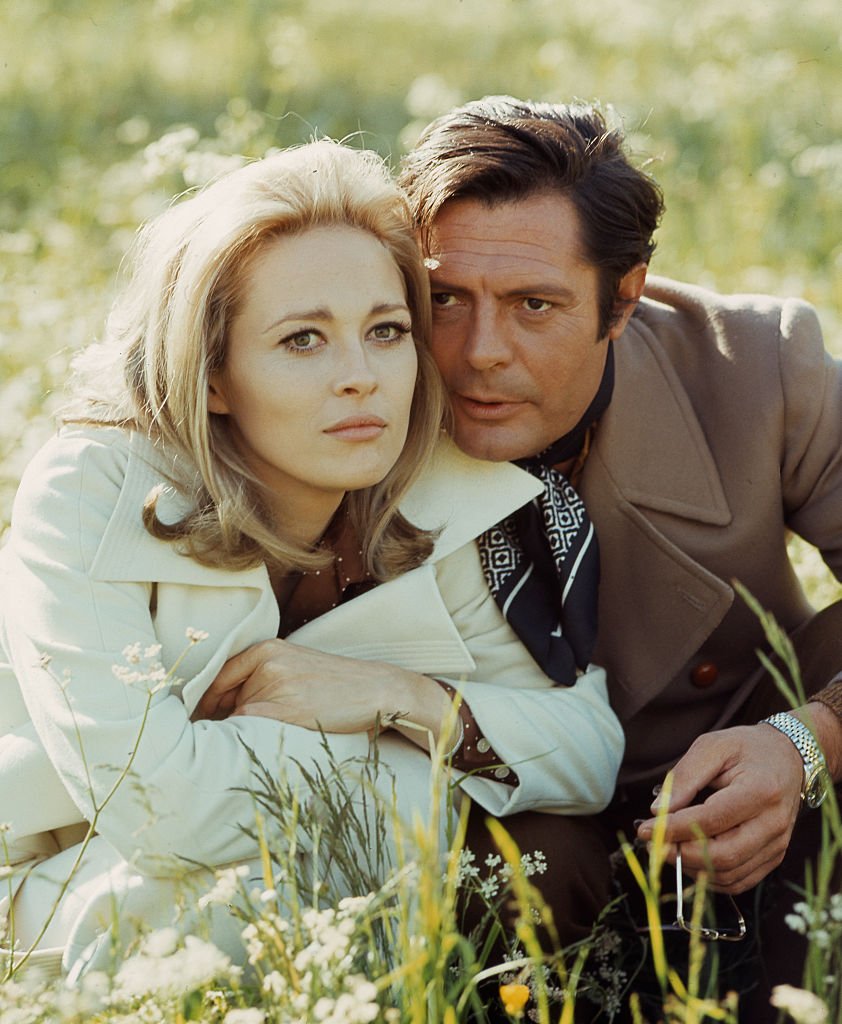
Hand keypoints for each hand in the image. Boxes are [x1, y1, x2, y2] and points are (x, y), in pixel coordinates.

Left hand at [193, 639, 447, 739]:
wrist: (376, 691)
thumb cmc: (336, 685)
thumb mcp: (296, 667)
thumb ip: (261, 679)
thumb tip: (223, 712)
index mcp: (266, 649)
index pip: (216, 675)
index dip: (200, 701)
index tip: (194, 720)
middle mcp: (266, 662)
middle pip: (222, 699)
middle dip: (217, 720)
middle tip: (210, 741)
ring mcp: (275, 685)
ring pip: (235, 717)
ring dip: (234, 734)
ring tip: (251, 746)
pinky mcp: (285, 709)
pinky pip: (248, 729)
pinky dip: (244, 740)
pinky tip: (258, 748)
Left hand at [636, 724, 803, 893]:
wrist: (786, 757)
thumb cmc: (746, 749)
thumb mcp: (712, 746)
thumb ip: (684, 777)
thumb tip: (658, 811)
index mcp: (760, 790)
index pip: (712, 820)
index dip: (675, 829)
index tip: (646, 829)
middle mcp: (773, 823)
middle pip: (723, 854)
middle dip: (681, 853)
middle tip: (652, 845)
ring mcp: (777, 844)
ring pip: (730, 873)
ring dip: (692, 867)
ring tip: (667, 849)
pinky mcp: (774, 856)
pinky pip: (740, 880)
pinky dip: (710, 876)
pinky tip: (689, 859)